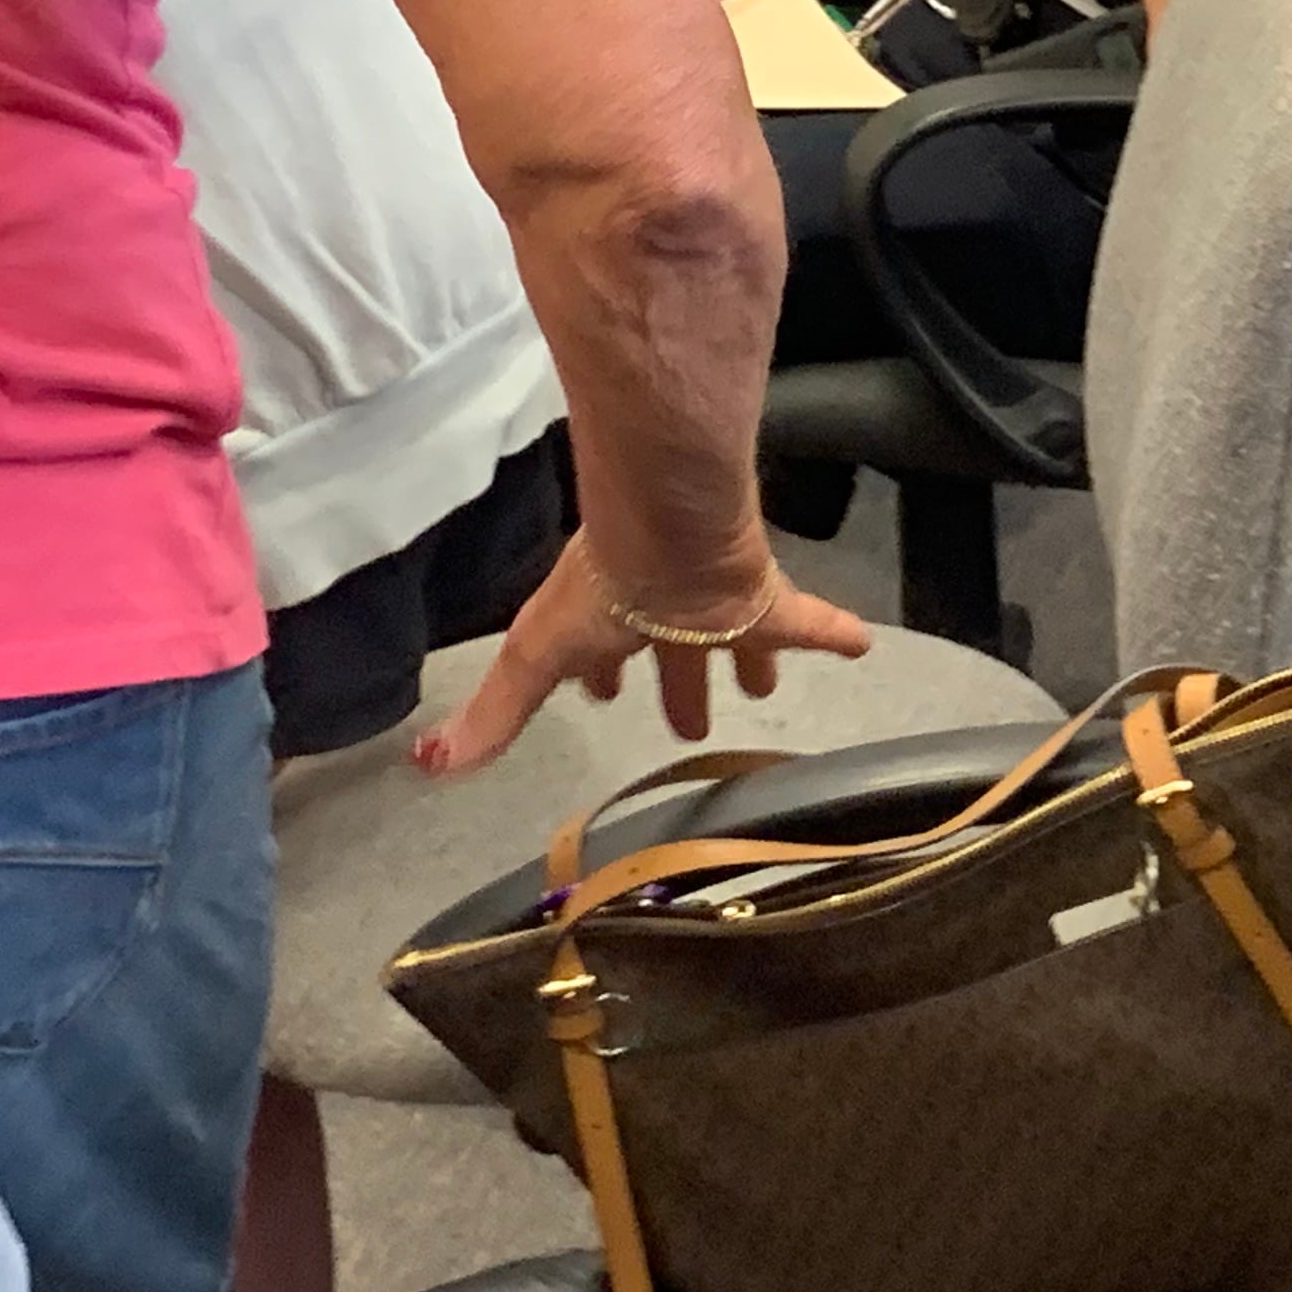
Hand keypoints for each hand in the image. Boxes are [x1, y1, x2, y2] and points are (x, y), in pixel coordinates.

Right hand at [413, 530, 872, 776]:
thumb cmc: (599, 591)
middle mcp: (664, 615)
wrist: (664, 527)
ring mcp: (715, 604)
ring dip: (748, 661)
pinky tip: (863, 645)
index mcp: (608, 627)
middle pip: (673, 655)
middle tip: (694, 725)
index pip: (601, 659)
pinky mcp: (762, 597)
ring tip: (764, 689)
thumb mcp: (535, 659)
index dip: (602, 680)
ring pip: (735, 638)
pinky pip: (805, 618)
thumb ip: (496, 714)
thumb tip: (428, 764)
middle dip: (680, 684)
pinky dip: (831, 632)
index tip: (605, 698)